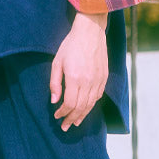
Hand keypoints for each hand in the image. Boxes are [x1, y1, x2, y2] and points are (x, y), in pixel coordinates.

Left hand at [50, 11, 107, 130]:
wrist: (90, 32)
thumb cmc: (70, 45)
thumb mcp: (57, 62)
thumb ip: (55, 83)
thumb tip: (54, 101)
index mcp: (75, 78)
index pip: (70, 103)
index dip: (63, 112)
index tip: (57, 116)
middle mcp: (88, 81)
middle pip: (81, 107)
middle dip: (72, 118)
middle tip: (65, 127)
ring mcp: (98, 80)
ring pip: (91, 104)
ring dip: (83, 115)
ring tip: (75, 122)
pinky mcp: (104, 77)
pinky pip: (98, 96)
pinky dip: (92, 105)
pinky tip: (86, 109)